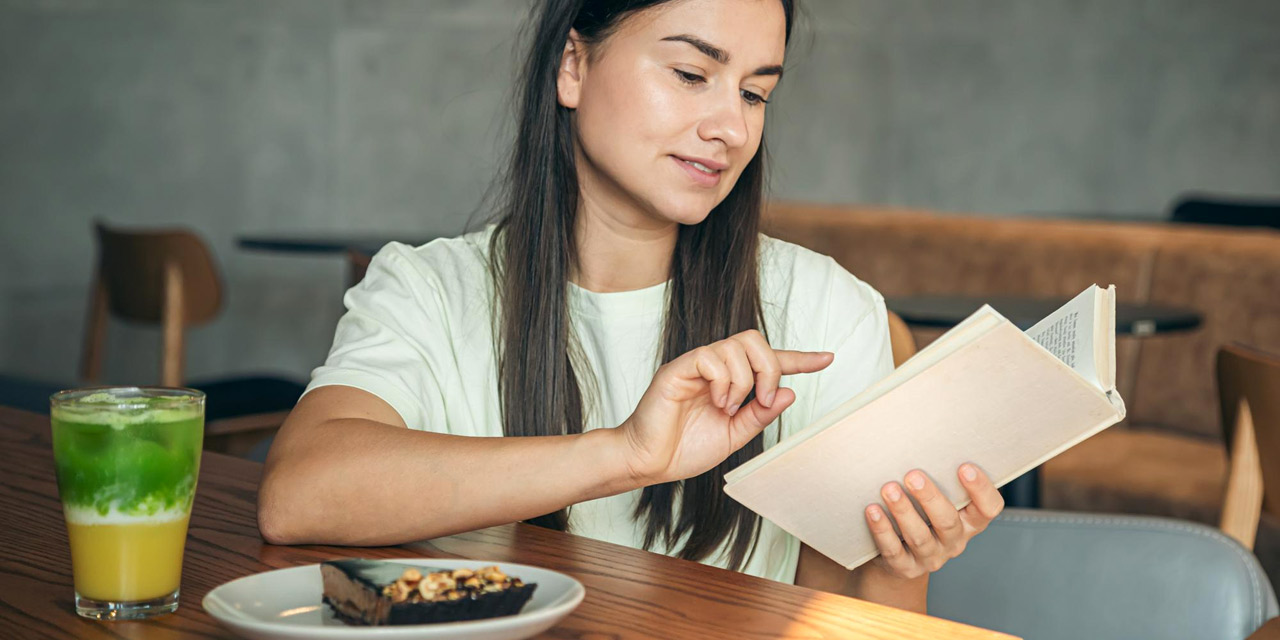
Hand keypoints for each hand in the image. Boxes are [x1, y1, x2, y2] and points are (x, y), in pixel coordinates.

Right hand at [617, 329, 833, 485]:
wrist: (650, 461)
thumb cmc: (685, 449)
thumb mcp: (734, 436)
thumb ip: (760, 415)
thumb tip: (789, 393)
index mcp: (730, 381)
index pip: (769, 361)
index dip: (800, 359)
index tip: (828, 359)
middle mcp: (715, 368)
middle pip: (754, 340)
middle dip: (769, 367)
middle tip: (763, 398)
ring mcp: (696, 366)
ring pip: (735, 348)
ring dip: (743, 381)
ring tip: (729, 408)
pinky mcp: (678, 369)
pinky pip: (710, 357)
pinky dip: (723, 381)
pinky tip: (716, 402)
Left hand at [864, 464, 1003, 578]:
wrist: (900, 555)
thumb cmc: (922, 514)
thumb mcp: (937, 498)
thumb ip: (939, 476)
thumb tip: (923, 433)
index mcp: (969, 521)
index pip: (988, 509)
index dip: (981, 489)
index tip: (964, 466)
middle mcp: (953, 541)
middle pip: (948, 522)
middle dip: (931, 498)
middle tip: (913, 475)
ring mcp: (930, 557)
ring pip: (920, 537)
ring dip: (903, 512)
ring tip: (889, 489)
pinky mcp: (904, 567)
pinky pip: (893, 551)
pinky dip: (882, 530)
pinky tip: (873, 511)